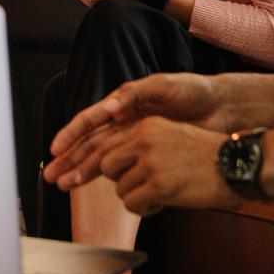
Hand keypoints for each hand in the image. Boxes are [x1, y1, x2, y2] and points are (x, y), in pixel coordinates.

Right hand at [45, 73, 230, 184]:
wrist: (221, 108)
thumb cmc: (193, 91)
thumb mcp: (163, 86)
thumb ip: (134, 94)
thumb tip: (108, 106)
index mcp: (124, 104)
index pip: (90, 121)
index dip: (71, 135)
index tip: (56, 150)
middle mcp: (125, 123)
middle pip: (91, 143)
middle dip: (70, 160)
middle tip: (52, 176)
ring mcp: (136, 141)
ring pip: (102, 158)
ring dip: (83, 171)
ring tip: (65, 186)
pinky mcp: (150, 155)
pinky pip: (123, 167)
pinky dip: (108, 177)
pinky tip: (97, 187)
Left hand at [49, 117, 236, 215]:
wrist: (235, 165)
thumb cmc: (205, 157)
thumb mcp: (169, 138)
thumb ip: (140, 147)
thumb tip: (111, 167)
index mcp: (145, 126)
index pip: (104, 142)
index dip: (81, 160)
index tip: (61, 173)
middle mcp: (143, 139)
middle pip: (104, 164)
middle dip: (102, 178)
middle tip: (88, 186)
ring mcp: (149, 161)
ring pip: (119, 187)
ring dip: (136, 195)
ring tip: (160, 193)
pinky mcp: (158, 183)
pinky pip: (133, 203)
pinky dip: (146, 208)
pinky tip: (164, 202)